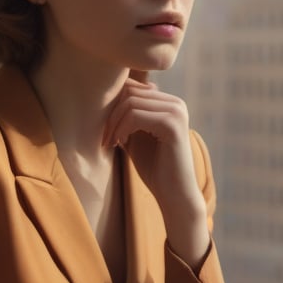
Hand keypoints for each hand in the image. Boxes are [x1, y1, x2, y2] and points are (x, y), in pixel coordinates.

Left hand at [103, 78, 209, 267]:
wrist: (174, 195)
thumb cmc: (154, 168)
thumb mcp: (135, 136)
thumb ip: (126, 117)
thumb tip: (106, 97)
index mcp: (168, 103)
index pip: (132, 87)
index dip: (113, 106)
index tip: (106, 131)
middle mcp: (175, 103)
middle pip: (130, 92)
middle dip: (111, 114)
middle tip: (106, 139)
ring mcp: (176, 111)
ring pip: (131, 102)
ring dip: (114, 123)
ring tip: (111, 143)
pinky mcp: (172, 124)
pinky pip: (136, 115)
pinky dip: (122, 129)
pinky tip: (120, 144)